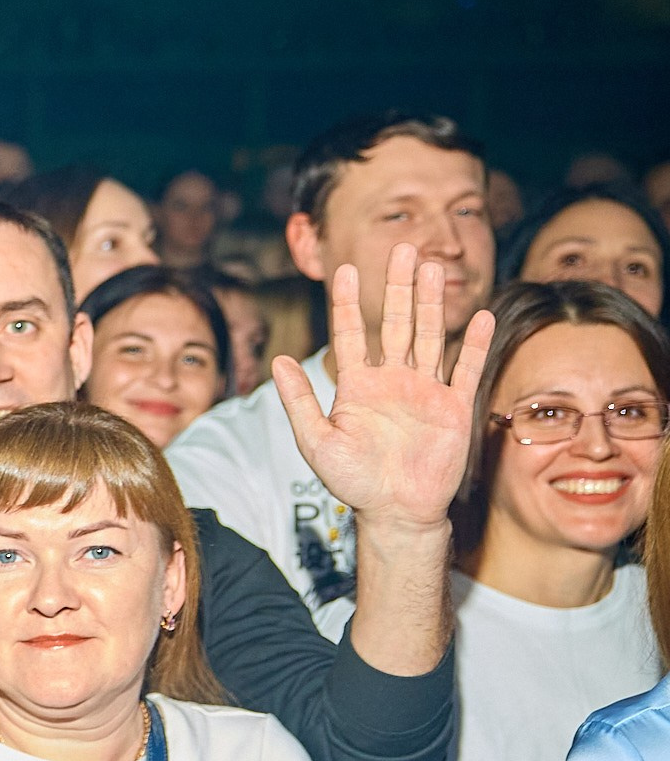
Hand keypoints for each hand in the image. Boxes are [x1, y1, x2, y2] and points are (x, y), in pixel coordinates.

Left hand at [269, 242, 493, 536]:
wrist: (395, 511)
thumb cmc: (352, 481)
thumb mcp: (316, 441)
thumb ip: (299, 401)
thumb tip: (278, 361)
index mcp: (357, 385)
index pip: (350, 334)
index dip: (346, 302)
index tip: (344, 268)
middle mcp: (392, 381)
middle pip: (395, 323)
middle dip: (398, 287)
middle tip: (403, 249)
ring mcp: (425, 391)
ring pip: (429, 336)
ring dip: (431, 302)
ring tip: (432, 267)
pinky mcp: (453, 407)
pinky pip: (466, 369)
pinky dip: (473, 343)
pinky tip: (482, 314)